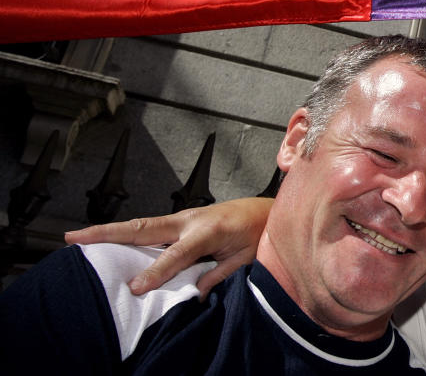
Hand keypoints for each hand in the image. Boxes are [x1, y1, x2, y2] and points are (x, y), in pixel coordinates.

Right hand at [65, 197, 273, 297]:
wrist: (268, 210)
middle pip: (144, 227)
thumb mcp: (245, 259)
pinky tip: (111, 240)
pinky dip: (128, 232)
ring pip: (142, 225)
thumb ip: (218, 275)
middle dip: (109, 233)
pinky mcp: (182, 220)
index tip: (135, 288)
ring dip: (112, 230)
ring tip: (81, 238)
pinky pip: (151, 227)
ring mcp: (184, 217)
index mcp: (209, 230)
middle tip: (76, 238)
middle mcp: (191, 219)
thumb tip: (192, 296)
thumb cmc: (259, 233)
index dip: (155, 272)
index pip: (176, 255)